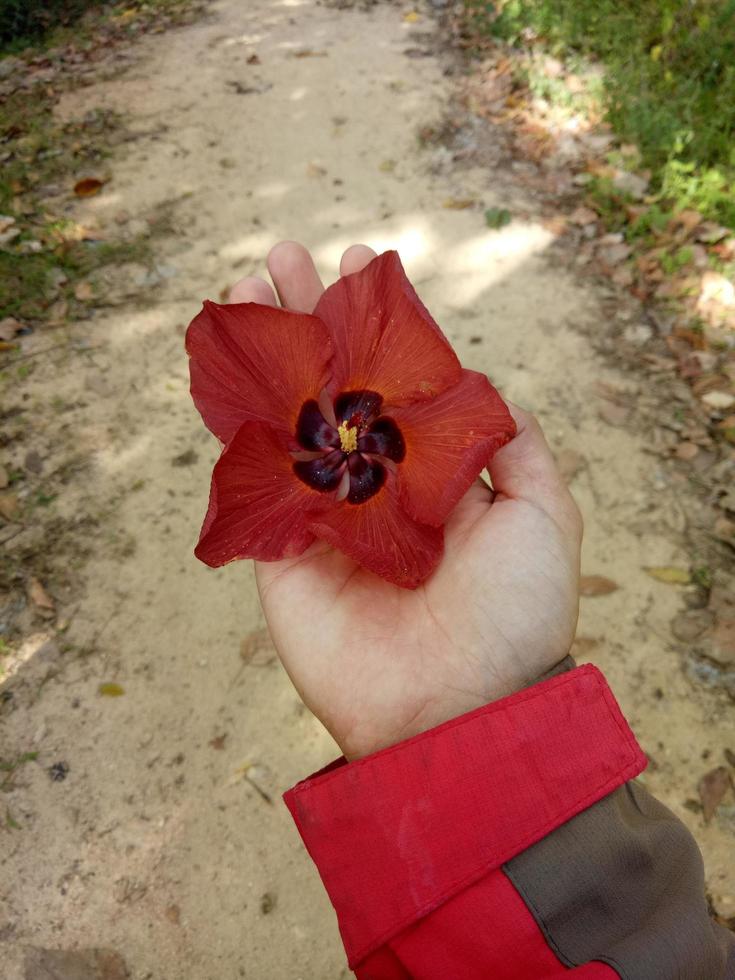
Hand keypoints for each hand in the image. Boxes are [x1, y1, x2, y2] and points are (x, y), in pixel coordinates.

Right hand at [229, 242, 582, 759]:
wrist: (457, 708)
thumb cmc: (514, 613)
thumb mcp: (544, 518)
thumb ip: (520, 450)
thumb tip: (493, 394)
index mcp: (434, 472)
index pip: (397, 381)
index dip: (377, 324)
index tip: (359, 265)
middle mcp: (375, 484)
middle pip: (333, 386)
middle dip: (308, 320)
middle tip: (284, 256)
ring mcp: (324, 514)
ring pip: (286, 418)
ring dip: (264, 354)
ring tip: (246, 287)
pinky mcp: (280, 550)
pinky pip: (251, 476)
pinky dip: (234, 422)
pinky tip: (223, 367)